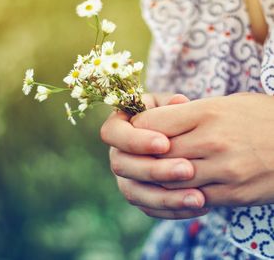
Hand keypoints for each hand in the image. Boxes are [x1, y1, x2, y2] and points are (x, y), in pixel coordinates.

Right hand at [101, 93, 208, 218]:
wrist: (182, 137)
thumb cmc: (175, 116)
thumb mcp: (173, 105)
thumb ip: (173, 105)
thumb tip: (178, 102)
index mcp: (119, 126)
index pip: (112, 133)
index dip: (135, 140)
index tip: (165, 143)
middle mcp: (117, 153)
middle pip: (121, 165)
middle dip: (153, 169)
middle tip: (187, 169)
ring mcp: (126, 176)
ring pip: (133, 192)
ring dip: (165, 197)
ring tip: (198, 197)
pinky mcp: (139, 195)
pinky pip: (149, 208)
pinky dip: (173, 209)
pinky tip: (200, 205)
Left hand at [131, 93, 273, 206]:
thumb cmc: (258, 116)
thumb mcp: (223, 103)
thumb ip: (187, 113)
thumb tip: (153, 121)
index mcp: (207, 112)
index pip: (153, 122)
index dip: (138, 127)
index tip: (137, 129)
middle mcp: (212, 141)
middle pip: (156, 153)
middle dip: (140, 155)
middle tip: (136, 155)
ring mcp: (223, 170)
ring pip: (169, 180)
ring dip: (155, 179)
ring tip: (150, 173)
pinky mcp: (232, 193)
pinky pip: (190, 200)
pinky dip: (175, 196)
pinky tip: (171, 190)